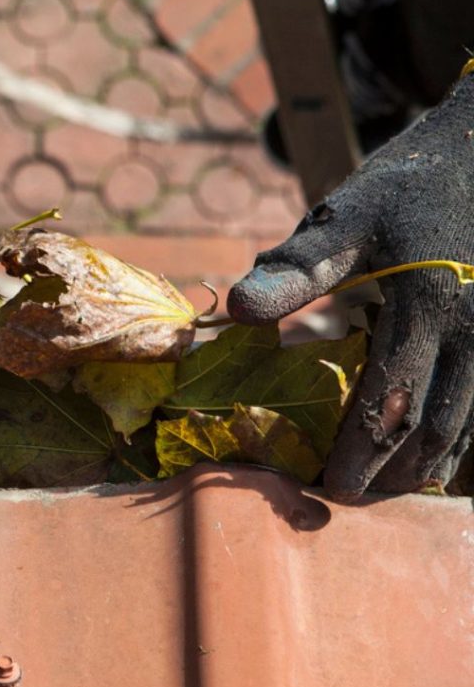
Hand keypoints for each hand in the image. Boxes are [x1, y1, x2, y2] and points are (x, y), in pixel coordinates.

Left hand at [229, 78, 473, 499]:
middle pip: (431, 425)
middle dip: (389, 471)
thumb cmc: (406, 186)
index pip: (388, 400)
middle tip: (349, 500)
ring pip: (468, 423)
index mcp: (429, 305)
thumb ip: (296, 269)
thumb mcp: (346, 215)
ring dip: (427, 464)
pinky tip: (432, 458)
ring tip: (388, 492)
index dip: (357, 451)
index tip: (326, 486)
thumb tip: (236, 310)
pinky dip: (459, 437)